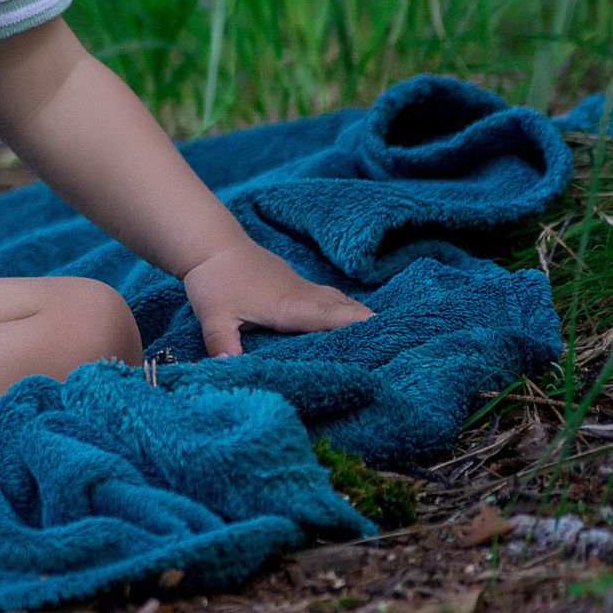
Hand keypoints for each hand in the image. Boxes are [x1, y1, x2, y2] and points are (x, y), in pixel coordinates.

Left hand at [182, 241, 371, 358]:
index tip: (390, 337)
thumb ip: (221, 343)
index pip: (333, 319)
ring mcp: (302, 287)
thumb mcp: (213, 316)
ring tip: (386, 336)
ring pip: (340, 302)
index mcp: (290, 306)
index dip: (360, 327)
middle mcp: (304, 296)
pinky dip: (346, 309)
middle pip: (346, 310)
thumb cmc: (214, 280)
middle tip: (402, 344)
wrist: (211, 243)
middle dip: (372, 325)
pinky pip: (330, 298)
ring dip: (361, 316)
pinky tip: (351, 318)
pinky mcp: (297, 284)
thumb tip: (226, 368)